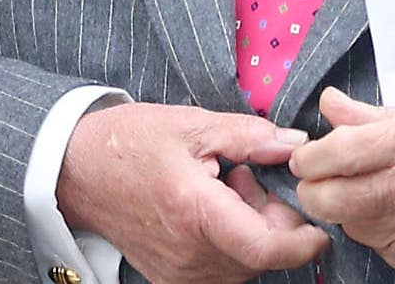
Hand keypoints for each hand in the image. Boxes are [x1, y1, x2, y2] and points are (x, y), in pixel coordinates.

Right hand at [58, 102, 330, 283]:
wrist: (76, 171)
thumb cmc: (129, 142)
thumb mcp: (192, 125)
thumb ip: (251, 136)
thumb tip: (297, 145)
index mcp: (196, 212)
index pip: (267, 249)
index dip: (303, 242)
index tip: (318, 225)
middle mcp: (189, 254)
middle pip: (260, 256)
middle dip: (272, 220)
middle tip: (247, 177)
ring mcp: (179, 273)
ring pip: (243, 266)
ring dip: (250, 232)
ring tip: (224, 189)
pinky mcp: (171, 279)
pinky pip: (220, 272)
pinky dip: (229, 245)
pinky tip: (210, 211)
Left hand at [290, 87, 394, 276]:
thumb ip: (370, 116)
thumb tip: (330, 104)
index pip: (330, 155)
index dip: (308, 158)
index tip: (307, 157)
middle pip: (326, 200)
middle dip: (316, 190)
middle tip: (325, 180)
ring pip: (350, 226)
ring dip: (350, 212)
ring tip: (375, 194)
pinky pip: (380, 248)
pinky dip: (380, 233)